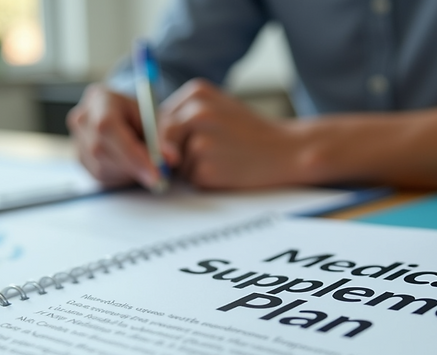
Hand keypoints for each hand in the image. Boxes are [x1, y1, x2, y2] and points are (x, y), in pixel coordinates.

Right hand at [66, 83, 161, 188]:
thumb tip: (170, 159)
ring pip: (102, 167)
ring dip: (129, 172)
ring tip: (146, 164)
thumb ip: (161, 137)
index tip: (156, 172)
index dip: (132, 153)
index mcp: (100, 99)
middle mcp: (82, 119)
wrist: (120, 113)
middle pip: (102, 150)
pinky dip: (121, 176)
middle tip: (160, 176)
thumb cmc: (137, 113)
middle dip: (134, 167)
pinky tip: (132, 167)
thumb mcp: (153, 117)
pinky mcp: (80, 159)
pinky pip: (101, 176)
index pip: (108, 128)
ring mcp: (77, 140)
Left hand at [159, 79, 311, 188]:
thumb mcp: (218, 107)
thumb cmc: (249, 131)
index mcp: (196, 92)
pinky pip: (190, 179)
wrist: (286, 150)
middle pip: (162, 139)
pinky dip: (204, 180)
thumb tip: (150, 136)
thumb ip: (185, 115)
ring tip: (224, 158)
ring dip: (191, 167)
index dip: (170, 136)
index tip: (190, 141)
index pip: (160, 117)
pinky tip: (228, 171)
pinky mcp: (206, 169)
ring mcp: (200, 142)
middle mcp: (196, 113)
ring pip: (175, 162)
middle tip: (208, 153)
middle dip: (175, 152)